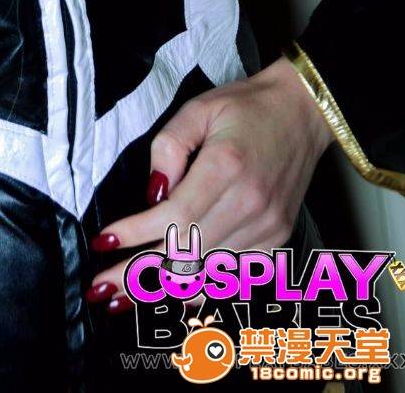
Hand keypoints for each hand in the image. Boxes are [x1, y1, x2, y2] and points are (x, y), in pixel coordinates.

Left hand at [88, 55, 335, 312]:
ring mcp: (267, 226)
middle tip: (101, 287)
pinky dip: (201, 286)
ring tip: (124, 297)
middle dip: (137, 273)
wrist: (303, 113)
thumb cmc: (246, 108)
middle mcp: (250, 203)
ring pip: (208, 271)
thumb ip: (168, 145)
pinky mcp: (276, 238)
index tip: (104, 241)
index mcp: (227, 167)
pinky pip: (234, 274)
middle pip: (187, 252)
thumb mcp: (198, 109)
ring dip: (163, 287)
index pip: (174, 215)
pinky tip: (171, 294)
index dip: (136, 233)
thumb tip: (151, 192)